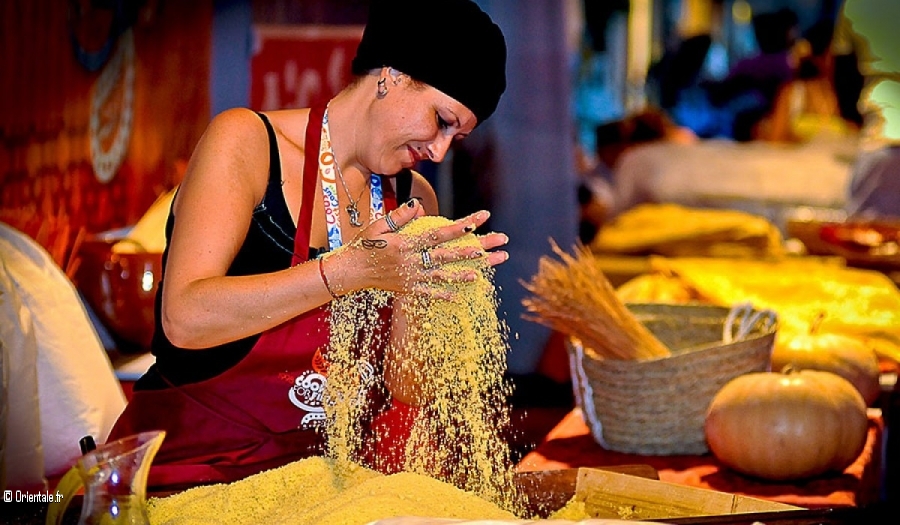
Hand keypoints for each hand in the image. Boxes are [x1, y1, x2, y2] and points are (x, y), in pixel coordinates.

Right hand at [323, 201, 508, 296]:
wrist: (350, 271)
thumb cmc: (364, 244)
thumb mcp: (378, 226)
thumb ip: (399, 217)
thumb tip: (418, 206)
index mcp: (406, 243)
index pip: (437, 234)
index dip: (458, 229)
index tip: (476, 223)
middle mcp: (410, 260)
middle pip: (445, 255)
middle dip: (469, 251)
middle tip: (487, 248)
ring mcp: (410, 276)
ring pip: (440, 275)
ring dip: (460, 274)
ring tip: (478, 274)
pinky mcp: (406, 288)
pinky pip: (427, 292)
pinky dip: (441, 294)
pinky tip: (457, 296)